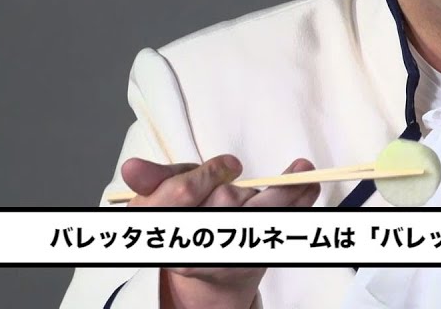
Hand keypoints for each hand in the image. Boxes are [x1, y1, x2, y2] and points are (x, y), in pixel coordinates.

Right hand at [120, 155, 319, 308]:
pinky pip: (284, 223)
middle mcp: (203, 246)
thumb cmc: (185, 225)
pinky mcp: (257, 255)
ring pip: (261, 211)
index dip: (206, 174)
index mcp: (170, 233)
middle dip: (229, 182)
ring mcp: (233, 254)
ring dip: (285, 191)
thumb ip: (152, 181)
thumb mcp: (161, 202)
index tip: (227, 164)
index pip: (184, 193)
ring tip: (304, 170)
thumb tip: (130, 166)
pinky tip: (310, 183)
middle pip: (225, 200)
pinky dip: (300, 202)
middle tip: (234, 171)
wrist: (206, 276)